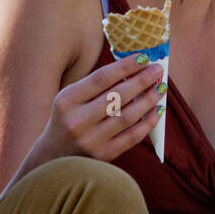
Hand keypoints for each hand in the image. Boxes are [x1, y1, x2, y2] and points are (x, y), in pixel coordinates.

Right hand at [39, 54, 165, 162]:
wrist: (54, 156)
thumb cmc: (68, 118)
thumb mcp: (71, 97)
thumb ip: (96, 85)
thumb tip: (134, 69)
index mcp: (67, 100)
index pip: (101, 78)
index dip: (126, 66)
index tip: (144, 57)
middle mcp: (77, 120)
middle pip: (117, 96)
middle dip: (142, 80)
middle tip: (158, 70)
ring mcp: (90, 140)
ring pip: (128, 116)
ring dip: (148, 100)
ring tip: (160, 87)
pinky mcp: (103, 156)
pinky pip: (132, 137)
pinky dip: (148, 123)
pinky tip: (157, 110)